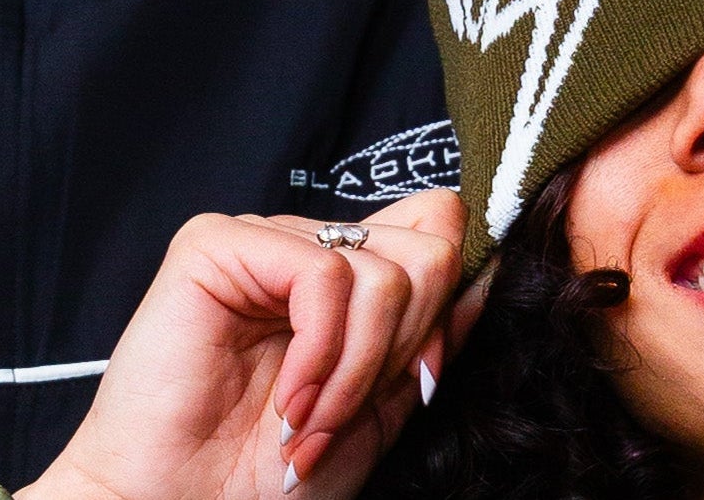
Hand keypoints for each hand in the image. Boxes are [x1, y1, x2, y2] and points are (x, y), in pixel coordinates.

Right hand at [22, 191, 465, 499]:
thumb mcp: (378, 411)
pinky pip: (323, 274)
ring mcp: (262, 240)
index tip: (412, 382)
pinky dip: (322, 354)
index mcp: (346, 280)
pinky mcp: (216, 245)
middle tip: (345, 412)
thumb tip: (487, 272)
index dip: (445, 306)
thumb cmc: (264, 481)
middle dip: (401, 348)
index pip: (437, 229)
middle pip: (427, 246)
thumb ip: (428, 341)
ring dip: (356, 371)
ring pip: (382, 268)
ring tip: (310, 422)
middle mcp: (306, 248)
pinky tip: (287, 401)